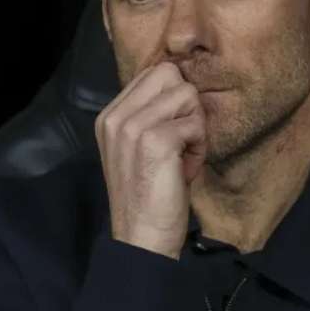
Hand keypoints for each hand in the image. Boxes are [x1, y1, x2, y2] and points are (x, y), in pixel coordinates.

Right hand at [94, 62, 207, 259]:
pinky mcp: (155, 140)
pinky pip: (195, 124)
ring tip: (182, 158)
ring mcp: (132, 127)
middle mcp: (116, 116)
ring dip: (195, 128)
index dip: (174, 99)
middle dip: (187, 106)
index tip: (172, 134)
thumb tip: (184, 85)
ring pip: (187, 95)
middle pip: (170, 74)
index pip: (154, 73)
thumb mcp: (140, 146)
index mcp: (110, 116)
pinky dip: (198, 148)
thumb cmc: (150, 194)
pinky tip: (185, 170)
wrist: (142, 237)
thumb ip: (151, 114)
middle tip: (182, 141)